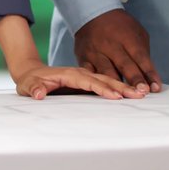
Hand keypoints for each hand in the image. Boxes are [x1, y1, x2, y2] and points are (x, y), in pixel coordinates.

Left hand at [11, 63, 146, 100]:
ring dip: (123, 87)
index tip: (115, 96)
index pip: (87, 81)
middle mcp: (79, 73)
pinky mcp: (86, 83)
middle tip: (138, 94)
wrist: (31, 74)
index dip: (101, 88)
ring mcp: (84, 77)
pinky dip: (118, 88)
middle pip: (103, 78)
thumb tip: (38, 94)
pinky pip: (104, 84)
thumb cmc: (30, 81)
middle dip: (120, 86)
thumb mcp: (28, 85)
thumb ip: (33, 88)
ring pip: (107, 80)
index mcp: (68, 74)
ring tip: (141, 94)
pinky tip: (130, 94)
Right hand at [73, 9, 161, 92]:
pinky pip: (89, 74)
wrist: (93, 13)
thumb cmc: (120, 26)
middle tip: (143, 93)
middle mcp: (111, 45)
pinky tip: (103, 94)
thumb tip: (150, 77)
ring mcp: (96, 52)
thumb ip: (142, 53)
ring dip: (117, 86)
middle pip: (125, 65)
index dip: (148, 73)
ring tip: (126, 97)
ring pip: (106, 72)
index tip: (155, 87)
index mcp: (126, 38)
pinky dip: (96, 85)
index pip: (140, 57)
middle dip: (135, 80)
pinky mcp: (84, 59)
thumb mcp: (136, 33)